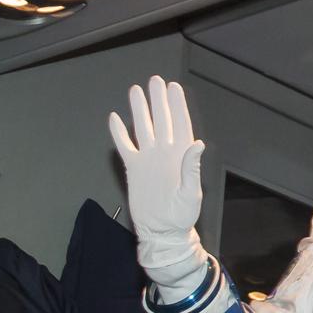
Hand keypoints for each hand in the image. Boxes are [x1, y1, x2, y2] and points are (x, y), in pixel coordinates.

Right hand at [109, 76, 207, 293]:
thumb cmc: (182, 216)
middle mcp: (164, 152)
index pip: (180, 124)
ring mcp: (148, 159)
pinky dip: (120, 133)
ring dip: (140, 110)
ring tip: (136, 91)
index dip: (177, 106)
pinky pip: (125, 146)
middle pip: (161, 120)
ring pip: (143, 128)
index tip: (174, 88)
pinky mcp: (133, 168)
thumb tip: (197, 142)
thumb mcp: (191, 193)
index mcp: (181, 156)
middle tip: (155, 81)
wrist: (162, 232)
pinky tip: (115, 118)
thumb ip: (192, 167)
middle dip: (158, 101)